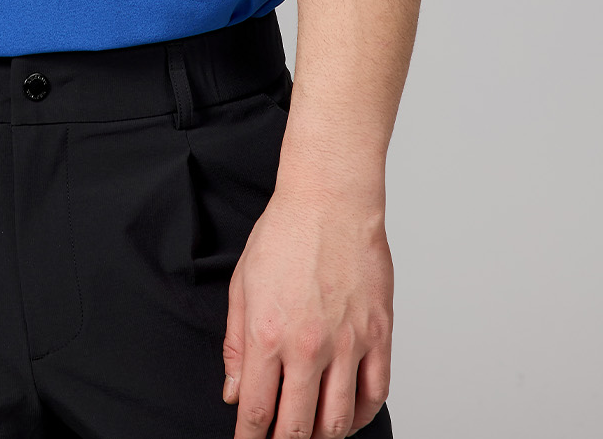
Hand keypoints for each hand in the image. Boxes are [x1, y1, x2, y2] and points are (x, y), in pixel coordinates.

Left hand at [221, 184, 392, 437]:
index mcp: (268, 334)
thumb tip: (235, 392)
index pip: (258, 411)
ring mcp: (348, 344)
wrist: (330, 200)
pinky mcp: (379, 336)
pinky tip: (348, 416)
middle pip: (298, 428)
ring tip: (311, 433)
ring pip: (338, 421)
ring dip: (322, 436)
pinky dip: (361, 417)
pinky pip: (375, 395)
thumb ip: (235, 345)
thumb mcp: (242, 286)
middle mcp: (308, 346)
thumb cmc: (284, 234)